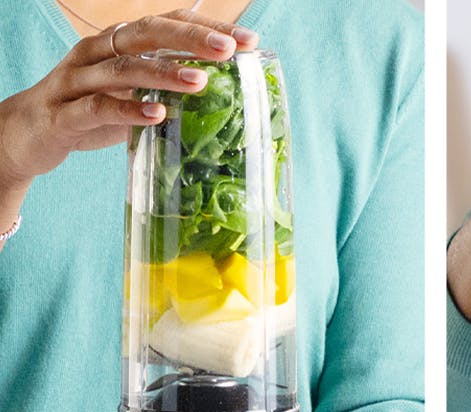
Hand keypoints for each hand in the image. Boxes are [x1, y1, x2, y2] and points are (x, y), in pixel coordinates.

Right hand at [0, 11, 257, 189]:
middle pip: (146, 34)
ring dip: (164, 73)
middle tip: (228, 49)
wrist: (27, 134)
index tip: (248, 40)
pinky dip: (130, 110)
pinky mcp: (63, 113)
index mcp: (117, 44)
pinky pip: (98, 107)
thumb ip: (167, 87)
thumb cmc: (89, 111)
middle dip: (190, 39)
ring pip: (123, 68)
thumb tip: (224, 90)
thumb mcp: (132, 94)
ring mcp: (77, 80)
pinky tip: (158, 114)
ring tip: (201, 81)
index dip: (205, 28)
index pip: (165, 23)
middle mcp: (96, 53)